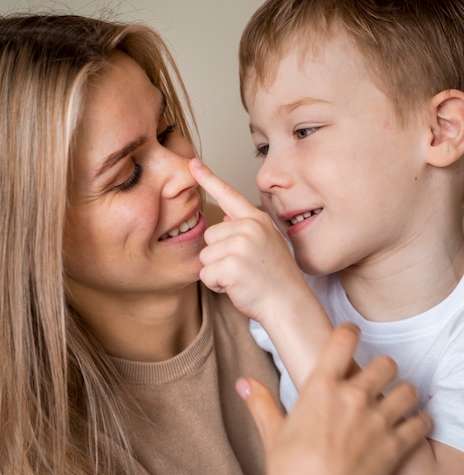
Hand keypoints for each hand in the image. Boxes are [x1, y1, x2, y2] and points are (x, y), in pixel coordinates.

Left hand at [189, 158, 307, 323]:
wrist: (289, 304)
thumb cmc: (276, 280)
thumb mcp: (267, 245)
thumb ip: (246, 229)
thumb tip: (225, 216)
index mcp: (257, 220)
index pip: (229, 195)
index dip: (208, 178)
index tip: (192, 163)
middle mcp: (249, 227)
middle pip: (210, 235)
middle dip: (219, 256)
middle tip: (243, 268)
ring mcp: (241, 245)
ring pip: (205, 256)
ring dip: (217, 272)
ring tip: (242, 278)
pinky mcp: (232, 265)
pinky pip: (206, 274)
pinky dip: (217, 285)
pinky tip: (237, 287)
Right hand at [237, 323, 430, 474]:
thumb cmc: (289, 471)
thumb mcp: (272, 432)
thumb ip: (261, 401)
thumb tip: (243, 383)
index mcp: (321, 387)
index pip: (343, 339)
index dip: (349, 332)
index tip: (350, 334)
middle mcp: (353, 397)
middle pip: (385, 363)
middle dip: (383, 369)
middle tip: (377, 379)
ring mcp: (378, 420)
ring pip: (407, 389)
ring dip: (403, 393)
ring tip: (397, 402)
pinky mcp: (396, 445)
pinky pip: (420, 421)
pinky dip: (419, 421)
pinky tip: (412, 426)